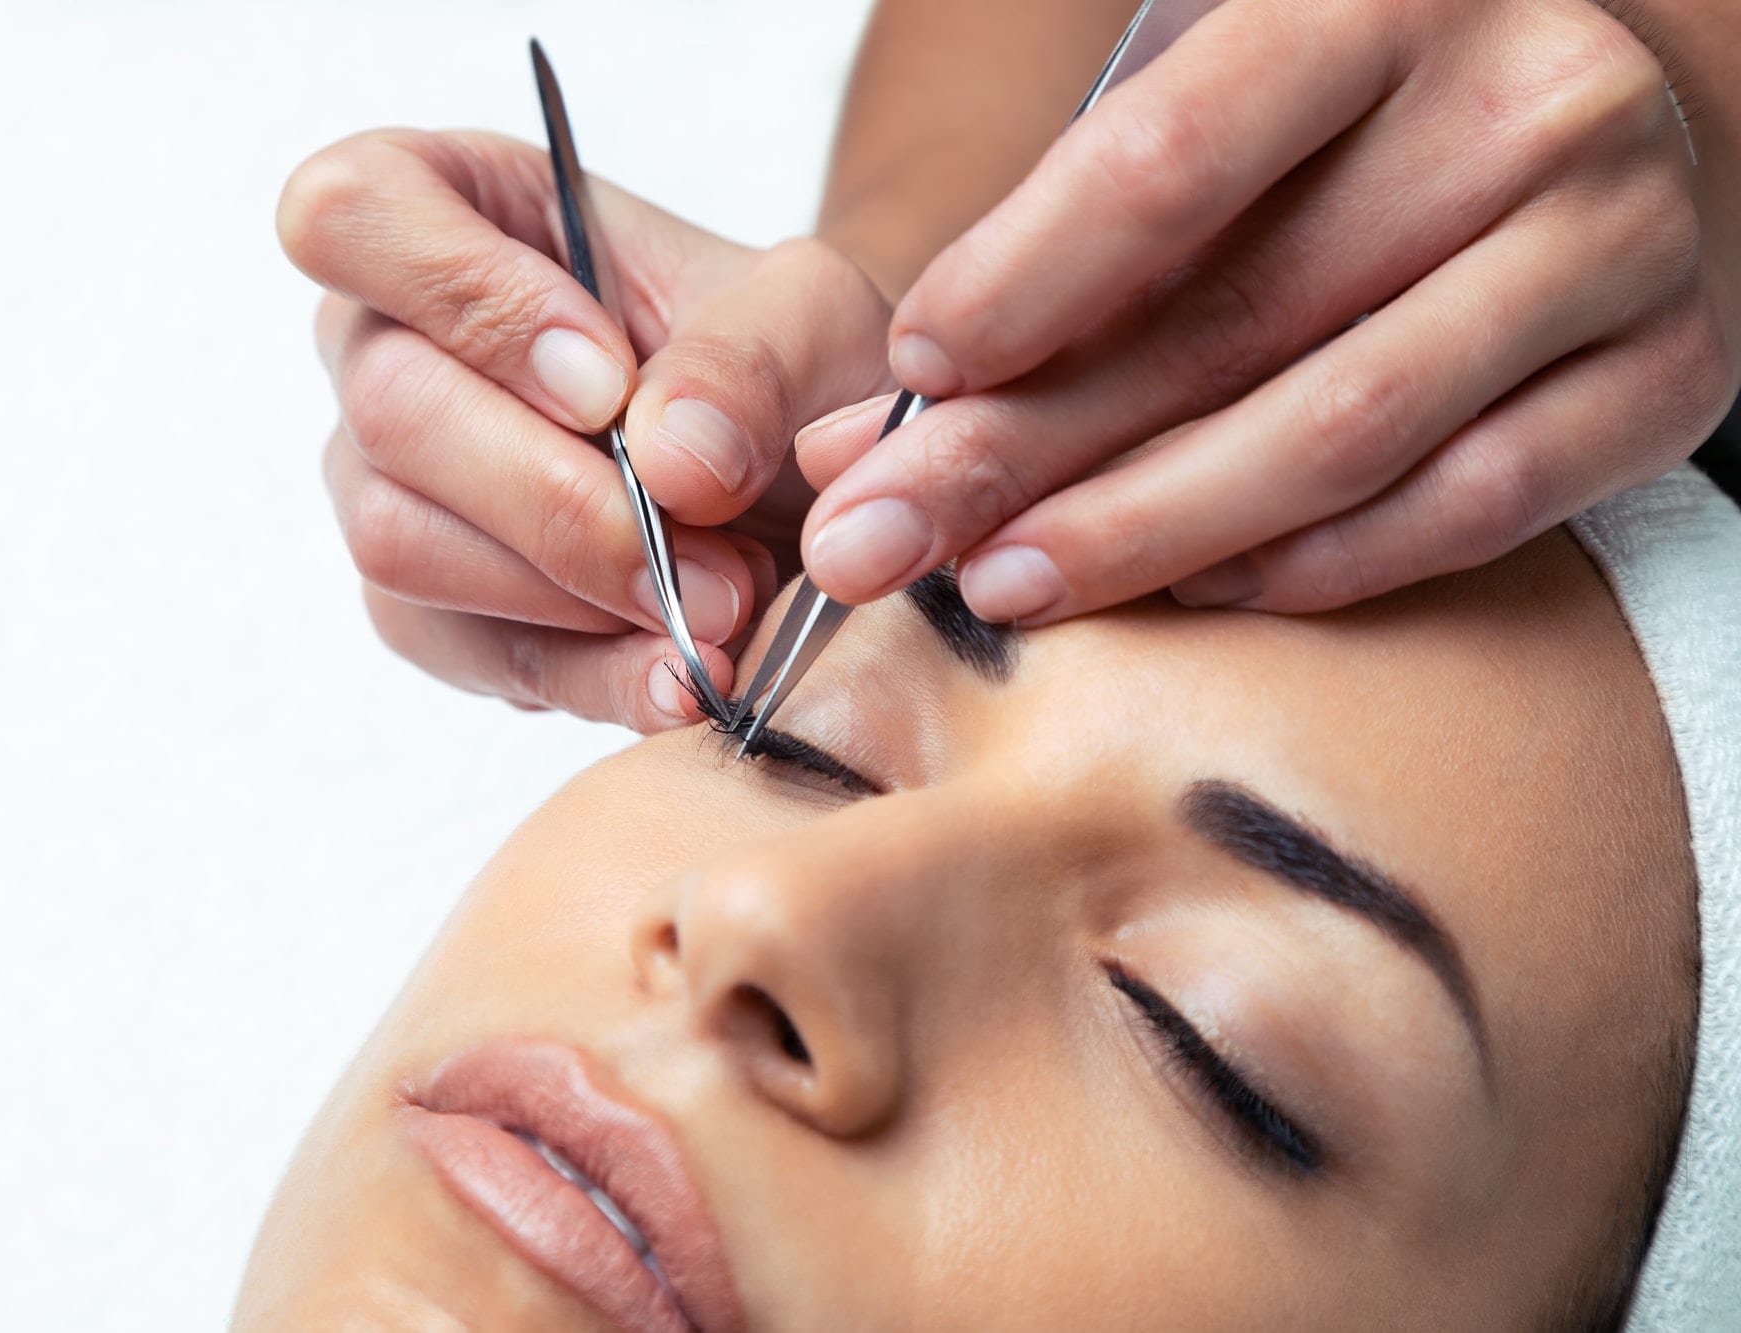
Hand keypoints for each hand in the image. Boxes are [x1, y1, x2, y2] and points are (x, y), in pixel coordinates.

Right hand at [278, 129, 891, 727]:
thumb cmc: (782, 366)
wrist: (807, 492)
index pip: (352, 211)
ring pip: (401, 541)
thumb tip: (669, 461)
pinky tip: (683, 673)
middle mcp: (381, 339)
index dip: (468, 297)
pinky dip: (587, 672)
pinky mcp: (420, 607)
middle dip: (565, 498)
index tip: (608, 377)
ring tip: (723, 602)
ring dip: (580, 591)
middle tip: (713, 553)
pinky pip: (459, 649)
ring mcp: (381, 479)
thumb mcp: (814, 321)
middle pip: (390, 407)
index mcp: (450, 207)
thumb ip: (753, 360)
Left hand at [795, 0, 1738, 620]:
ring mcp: (1619, 246)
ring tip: (1005, 584)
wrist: (1630, 104)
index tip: (913, 376)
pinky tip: (1191, 590)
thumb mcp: (1222, 94)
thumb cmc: (1368, 108)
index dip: (1023, 282)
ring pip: (1346, 434)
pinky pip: (1465, 508)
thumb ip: (1078, 228)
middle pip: (1239, 320)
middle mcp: (1527, 106)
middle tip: (890, 537)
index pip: (1171, 157)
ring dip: (1149, 533)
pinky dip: (1310, 566)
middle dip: (1034, 451)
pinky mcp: (1669, 376)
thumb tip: (894, 414)